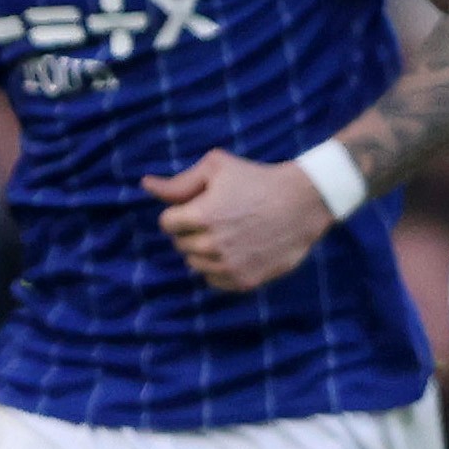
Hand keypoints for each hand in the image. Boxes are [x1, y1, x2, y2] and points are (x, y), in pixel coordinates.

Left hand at [142, 148, 336, 292]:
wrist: (303, 203)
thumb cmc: (257, 180)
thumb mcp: (216, 167)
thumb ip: (179, 181)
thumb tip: (146, 185)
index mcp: (200, 216)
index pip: (167, 224)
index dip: (180, 213)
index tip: (200, 207)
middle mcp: (211, 245)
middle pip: (180, 244)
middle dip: (192, 231)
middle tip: (218, 219)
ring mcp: (228, 265)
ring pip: (194, 264)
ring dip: (204, 251)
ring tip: (229, 234)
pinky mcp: (244, 281)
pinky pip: (213, 280)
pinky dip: (218, 268)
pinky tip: (236, 251)